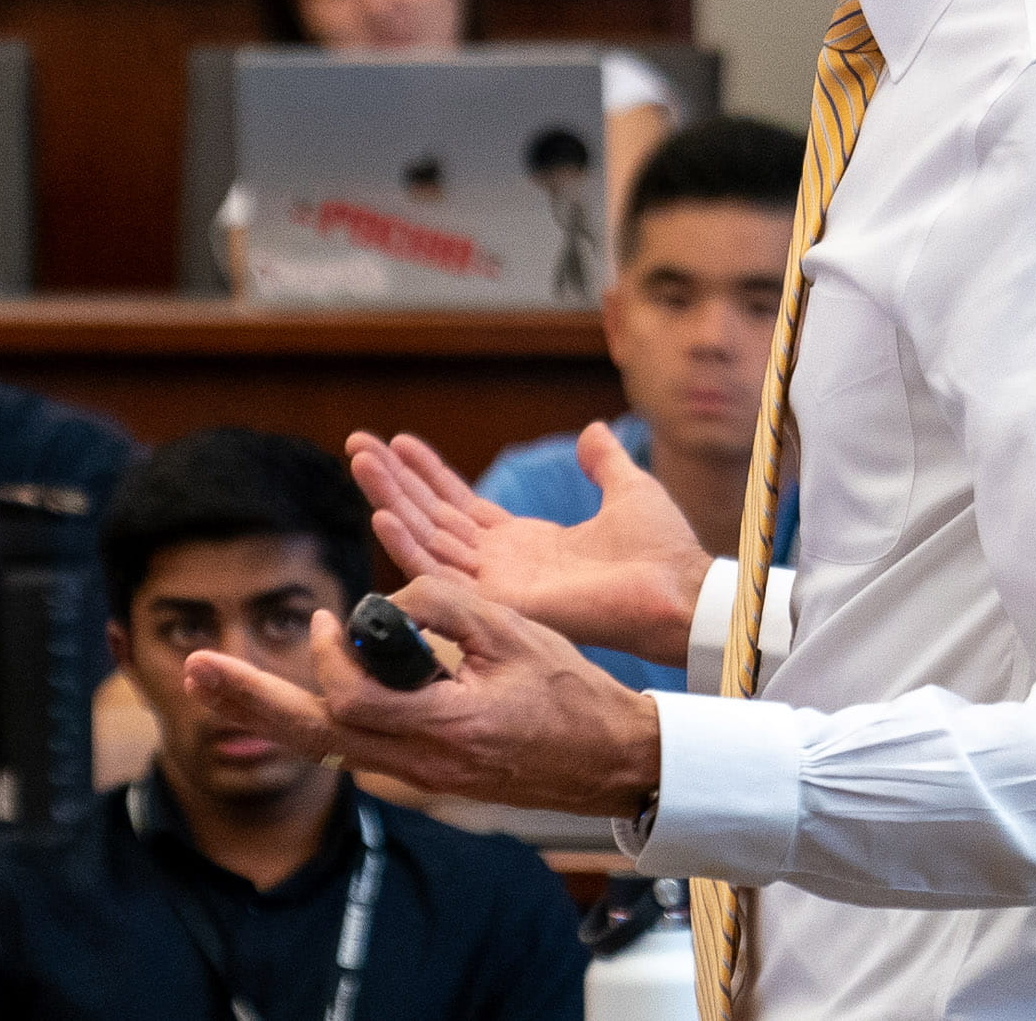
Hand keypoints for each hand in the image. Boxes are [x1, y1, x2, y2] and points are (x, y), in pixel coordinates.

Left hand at [178, 574, 663, 817]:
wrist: (612, 762)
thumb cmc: (573, 696)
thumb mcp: (516, 632)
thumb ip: (446, 605)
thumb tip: (388, 596)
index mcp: (444, 729)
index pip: (351, 698)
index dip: (328, 655)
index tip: (329, 616)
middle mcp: (420, 764)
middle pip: (314, 737)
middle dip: (250, 701)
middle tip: (191, 672)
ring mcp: (419, 778)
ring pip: (327, 749)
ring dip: (270, 712)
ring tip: (214, 684)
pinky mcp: (425, 776)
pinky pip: (355, 750)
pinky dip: (315, 722)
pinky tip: (287, 702)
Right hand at [346, 428, 713, 660]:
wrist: (678, 589)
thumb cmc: (660, 552)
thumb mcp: (628, 490)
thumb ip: (604, 464)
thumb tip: (594, 432)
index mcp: (524, 543)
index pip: (460, 506)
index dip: (428, 475)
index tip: (398, 443)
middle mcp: (500, 565)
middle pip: (432, 518)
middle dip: (394, 481)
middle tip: (357, 444)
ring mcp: (495, 585)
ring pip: (427, 538)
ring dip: (391, 500)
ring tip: (360, 461)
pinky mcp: (498, 602)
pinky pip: (441, 574)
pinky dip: (409, 546)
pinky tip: (381, 515)